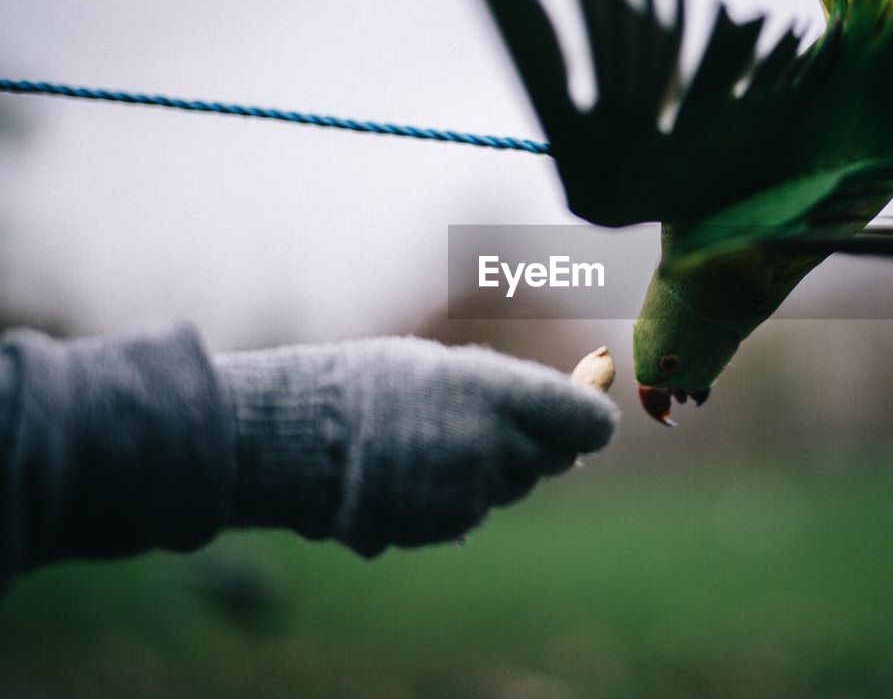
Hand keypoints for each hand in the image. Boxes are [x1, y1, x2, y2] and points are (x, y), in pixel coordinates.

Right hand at [215, 337, 617, 556]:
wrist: (299, 438)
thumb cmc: (371, 385)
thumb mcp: (445, 370)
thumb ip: (508, 395)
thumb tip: (565, 415)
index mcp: (497, 392)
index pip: (586, 423)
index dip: (589, 423)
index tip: (585, 421)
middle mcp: (493, 445)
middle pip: (551, 459)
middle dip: (530, 445)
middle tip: (485, 425)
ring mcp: (470, 492)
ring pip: (509, 488)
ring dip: (488, 471)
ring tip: (430, 445)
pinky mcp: (445, 527)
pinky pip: (472, 514)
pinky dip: (454, 498)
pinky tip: (411, 475)